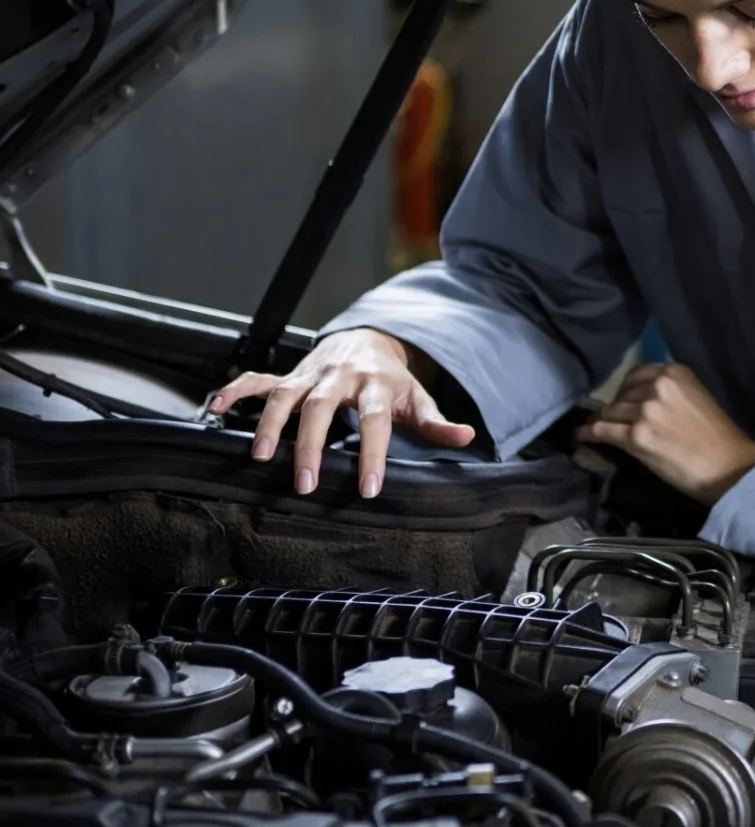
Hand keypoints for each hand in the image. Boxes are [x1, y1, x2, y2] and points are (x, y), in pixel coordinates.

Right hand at [210, 329, 473, 498]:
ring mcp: (310, 374)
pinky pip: (256, 379)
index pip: (375, 420)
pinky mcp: (288, 374)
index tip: (368, 487)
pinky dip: (234, 391)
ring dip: (269, 423)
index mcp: (376, 385)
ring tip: (260, 457)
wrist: (366, 339)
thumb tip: (468, 437)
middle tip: (305, 483)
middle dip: (311, 445)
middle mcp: (340, 377)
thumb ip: (437, 422)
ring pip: (285, 394)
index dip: (373, 453)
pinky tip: (215, 410)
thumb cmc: (391, 379)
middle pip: (322, 407)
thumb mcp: (417, 398)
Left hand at [576, 363, 754, 505]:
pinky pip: (602, 431)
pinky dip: (588, 434)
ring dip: (603, 421)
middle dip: (616, 407)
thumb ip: (671, 392)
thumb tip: (641, 399)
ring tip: (596, 428)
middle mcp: (658, 387)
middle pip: (622, 394)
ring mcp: (645, 411)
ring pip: (610, 412)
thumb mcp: (697, 398)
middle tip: (614, 420)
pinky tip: (580, 437)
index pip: (636, 374)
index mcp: (675, 373)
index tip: (624, 400)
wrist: (728, 467)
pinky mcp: (636, 437)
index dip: (626, 389)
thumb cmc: (719, 437)